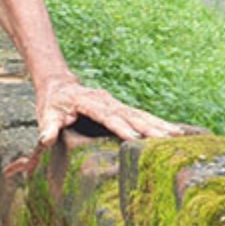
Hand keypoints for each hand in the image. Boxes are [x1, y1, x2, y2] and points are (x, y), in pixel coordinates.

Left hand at [36, 79, 182, 146]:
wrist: (59, 85)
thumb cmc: (53, 103)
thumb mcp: (47, 114)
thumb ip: (48, 127)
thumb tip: (46, 140)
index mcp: (89, 102)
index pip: (107, 116)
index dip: (121, 127)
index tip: (136, 139)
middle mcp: (106, 101)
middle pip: (130, 115)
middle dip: (149, 127)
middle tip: (167, 139)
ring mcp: (116, 104)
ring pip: (140, 114)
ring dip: (159, 124)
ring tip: (179, 135)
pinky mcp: (122, 109)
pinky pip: (142, 116)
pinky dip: (158, 123)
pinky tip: (174, 131)